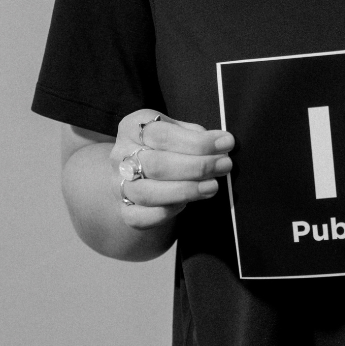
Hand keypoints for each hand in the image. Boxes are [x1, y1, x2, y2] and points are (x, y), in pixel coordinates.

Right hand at [111, 109, 233, 229]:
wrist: (141, 167)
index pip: (162, 135)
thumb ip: (196, 135)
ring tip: (212, 187)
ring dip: (185, 191)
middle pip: (156, 165)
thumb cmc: (169, 144)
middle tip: (224, 165)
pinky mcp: (123, 209)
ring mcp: (118, 184)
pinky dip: (164, 213)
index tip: (226, 143)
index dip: (197, 142)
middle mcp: (120, 156)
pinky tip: (185, 205)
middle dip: (196, 167)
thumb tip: (222, 144)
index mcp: (133, 127)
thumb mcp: (180, 129)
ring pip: (147, 193)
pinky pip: (139, 217)